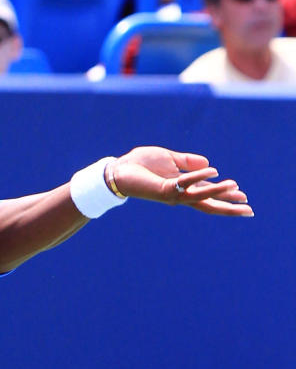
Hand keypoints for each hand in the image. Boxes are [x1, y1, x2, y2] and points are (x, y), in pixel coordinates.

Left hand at [110, 146, 253, 216]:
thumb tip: (209, 164)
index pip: (207, 195)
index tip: (243, 197)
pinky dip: (199, 177)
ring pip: (200, 196)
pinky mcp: (163, 189)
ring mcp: (172, 194)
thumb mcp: (168, 158)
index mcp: (181, 187)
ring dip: (219, 191)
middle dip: (228, 207)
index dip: (224, 196)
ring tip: (236, 186)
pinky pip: (185, 183)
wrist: (118, 169)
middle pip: (208, 204)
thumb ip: (186, 162)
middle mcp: (178, 194)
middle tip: (249, 209)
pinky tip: (213, 171)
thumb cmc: (140, 164)